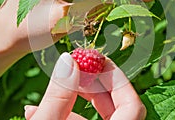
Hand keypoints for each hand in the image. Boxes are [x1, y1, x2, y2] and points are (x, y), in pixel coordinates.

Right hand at [24, 53, 145, 119]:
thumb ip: (58, 96)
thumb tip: (70, 60)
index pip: (132, 105)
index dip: (116, 79)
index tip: (95, 60)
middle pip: (118, 105)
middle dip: (94, 84)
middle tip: (75, 68)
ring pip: (102, 115)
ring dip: (77, 98)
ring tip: (55, 87)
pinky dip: (69, 113)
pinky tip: (41, 109)